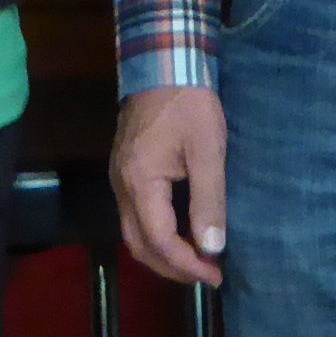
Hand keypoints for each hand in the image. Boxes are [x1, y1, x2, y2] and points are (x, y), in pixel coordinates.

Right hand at [113, 85, 227, 285]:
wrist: (163, 61)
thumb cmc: (189, 103)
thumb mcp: (207, 149)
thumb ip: (209, 200)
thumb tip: (212, 247)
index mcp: (140, 182)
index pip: (159, 240)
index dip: (187, 264)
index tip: (215, 274)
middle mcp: (122, 186)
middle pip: (139, 244)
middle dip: (172, 267)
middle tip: (207, 275)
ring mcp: (120, 178)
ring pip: (134, 232)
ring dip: (163, 253)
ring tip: (198, 260)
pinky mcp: (126, 170)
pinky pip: (136, 215)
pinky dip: (158, 234)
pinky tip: (183, 232)